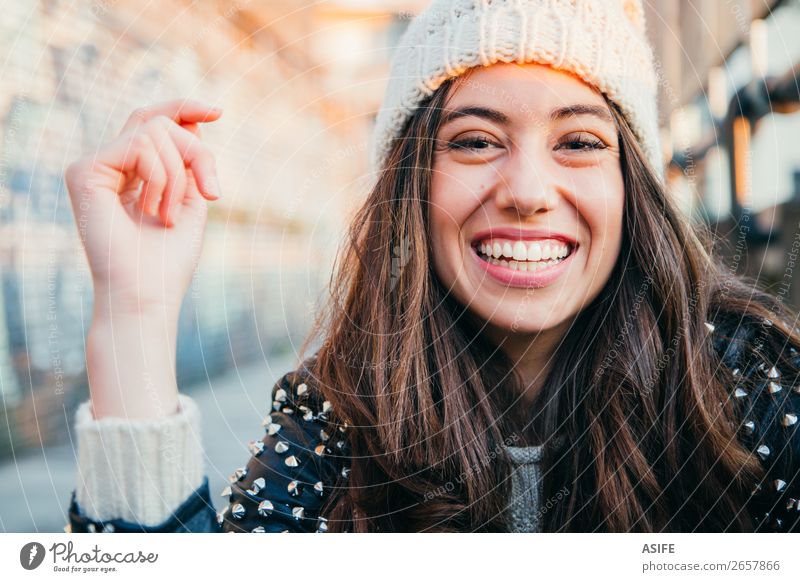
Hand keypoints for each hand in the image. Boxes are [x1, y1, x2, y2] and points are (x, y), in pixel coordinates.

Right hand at [65, 99, 222, 315]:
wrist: (147, 293)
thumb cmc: (169, 259)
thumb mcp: (191, 199)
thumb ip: (188, 160)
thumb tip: (192, 120)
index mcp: (130, 173)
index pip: (152, 122)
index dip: (184, 109)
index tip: (218, 112)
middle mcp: (108, 167)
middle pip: (158, 121)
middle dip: (196, 152)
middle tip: (210, 192)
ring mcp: (93, 167)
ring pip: (153, 130)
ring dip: (178, 175)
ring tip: (169, 215)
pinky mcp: (83, 171)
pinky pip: (140, 144)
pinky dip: (161, 177)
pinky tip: (153, 211)